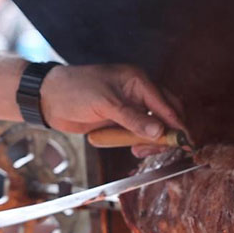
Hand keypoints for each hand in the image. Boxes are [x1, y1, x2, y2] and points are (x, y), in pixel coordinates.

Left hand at [39, 64, 187, 157]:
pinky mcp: (120, 119)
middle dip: (166, 134)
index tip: (186, 142)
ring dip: (150, 140)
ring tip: (140, 151)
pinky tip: (134, 149)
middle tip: (162, 150)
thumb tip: (159, 131)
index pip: (167, 104)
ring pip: (152, 126)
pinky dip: (138, 141)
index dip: (177, 124)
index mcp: (138, 81)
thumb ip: (133, 118)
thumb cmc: (74, 90)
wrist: (47, 98)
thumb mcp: (105, 104)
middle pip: (165, 114)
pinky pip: (137, 132)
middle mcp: (137, 92)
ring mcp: (129, 107)